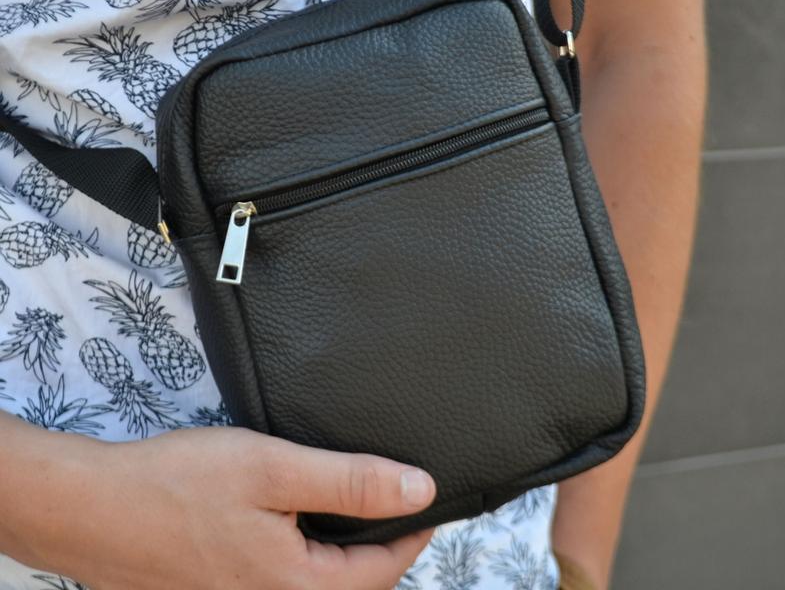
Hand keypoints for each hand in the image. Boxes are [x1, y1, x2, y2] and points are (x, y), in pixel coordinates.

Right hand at [10, 423, 436, 588]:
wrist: (92, 508)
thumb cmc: (178, 484)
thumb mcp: (275, 468)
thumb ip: (350, 481)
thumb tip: (420, 490)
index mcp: (294, 588)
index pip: (381, 573)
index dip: (413, 535)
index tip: (431, 503)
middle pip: (348, 585)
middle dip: (378, 548)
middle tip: (394, 502)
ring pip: (314, 583)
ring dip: (339, 550)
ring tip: (351, 506)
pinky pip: (279, 581)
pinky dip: (301, 554)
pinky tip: (294, 520)